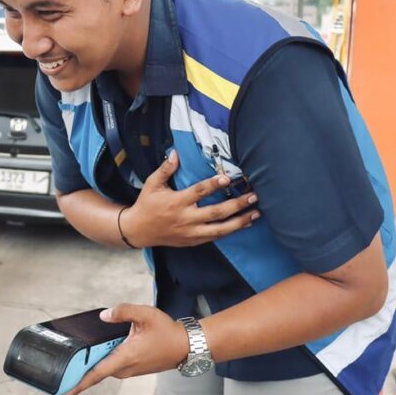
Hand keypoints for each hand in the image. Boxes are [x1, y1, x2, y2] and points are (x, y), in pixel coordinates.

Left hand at [60, 304, 188, 394]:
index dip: (79, 383)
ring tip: (77, 361)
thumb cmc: (167, 331)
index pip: (97, 373)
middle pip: (98, 372)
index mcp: (126, 356)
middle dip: (81, 374)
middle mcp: (127, 367)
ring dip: (93, 367)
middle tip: (63, 374)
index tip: (65, 393)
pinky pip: (115, 367)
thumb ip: (122, 312)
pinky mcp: (135, 368)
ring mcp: (131, 370)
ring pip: (106, 369)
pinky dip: (104, 363)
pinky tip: (100, 353)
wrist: (185, 345)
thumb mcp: (144, 314)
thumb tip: (103, 316)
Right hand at [121, 150, 259, 247]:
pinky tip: (244, 224)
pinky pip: (215, 237)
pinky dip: (231, 231)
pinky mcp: (193, 241)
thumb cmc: (147, 204)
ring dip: (240, 221)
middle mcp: (186, 218)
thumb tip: (175, 153)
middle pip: (216, 213)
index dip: (213, 184)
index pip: (198, 192)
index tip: (227, 178)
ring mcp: (191, 232)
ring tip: (256, 213)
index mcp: (177, 202)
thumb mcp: (152, 184)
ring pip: (220, 229)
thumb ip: (165, 169)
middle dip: (237, 205)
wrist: (138, 231)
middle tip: (253, 196)